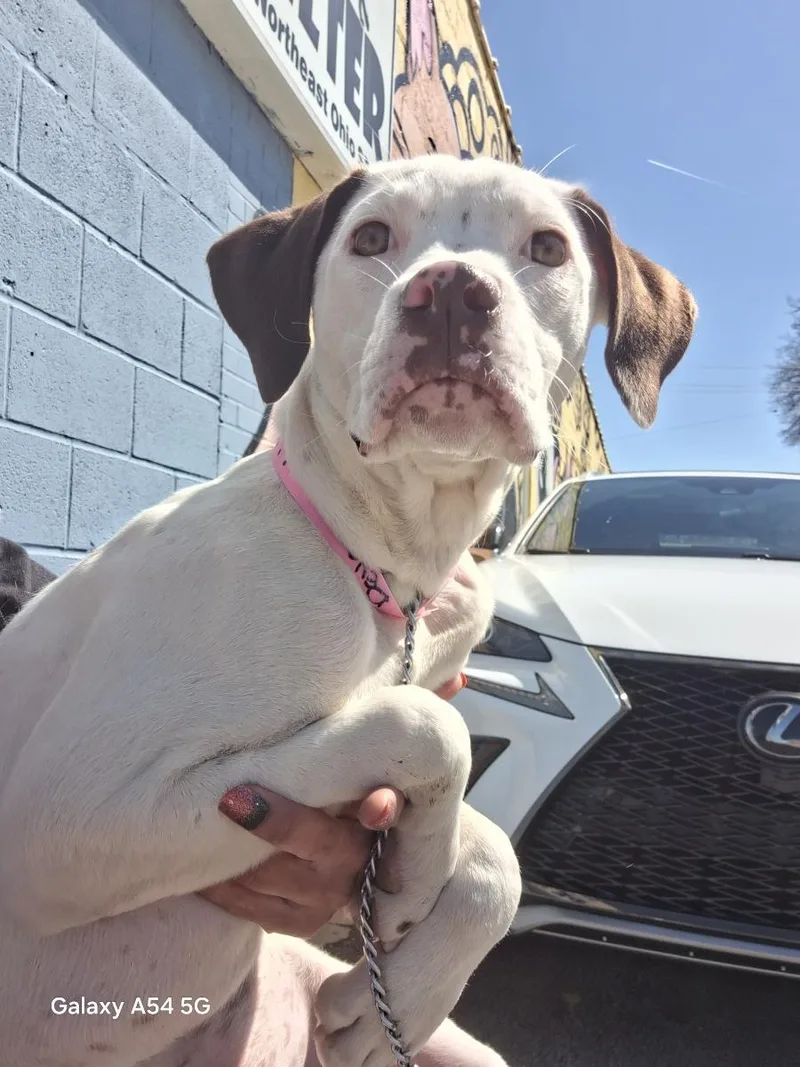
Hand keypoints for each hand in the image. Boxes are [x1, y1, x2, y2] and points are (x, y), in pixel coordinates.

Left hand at [202, 674, 466, 935]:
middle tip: (233, 798)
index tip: (376, 801)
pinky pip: (254, 909)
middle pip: (321, 846)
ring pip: (280, 880)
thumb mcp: (386, 754)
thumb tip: (459, 677)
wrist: (360, 866)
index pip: (386, 812)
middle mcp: (360, 865)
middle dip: (281, 824)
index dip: (382, 807)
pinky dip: (225, 889)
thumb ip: (419, 711)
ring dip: (236, 855)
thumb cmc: (360, 786)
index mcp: (384, 821)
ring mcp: (327, 900)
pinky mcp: (297, 921)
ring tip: (201, 820)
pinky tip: (199, 865)